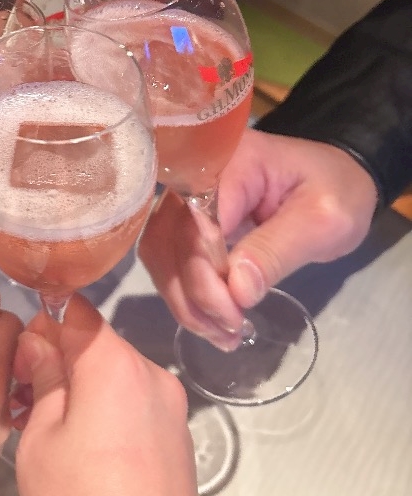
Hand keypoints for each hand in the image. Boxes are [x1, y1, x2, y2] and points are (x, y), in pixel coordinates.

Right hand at [13, 295, 210, 495]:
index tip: (21, 352)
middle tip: (26, 399)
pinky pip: (136, 410)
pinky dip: (108, 419)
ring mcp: (172, 415)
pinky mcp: (178, 448)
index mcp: (118, 367)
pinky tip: (82, 460)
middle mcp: (154, 380)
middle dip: (61, 362)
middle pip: (99, 345)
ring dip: (83, 392)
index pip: (77, 312)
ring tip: (49, 437)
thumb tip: (39, 343)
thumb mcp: (41, 442)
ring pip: (117, 379)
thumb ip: (42, 380)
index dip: (43, 323)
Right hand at [138, 130, 378, 334]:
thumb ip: (278, 249)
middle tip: (232, 329)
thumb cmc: (335, 192)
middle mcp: (196, 175)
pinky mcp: (186, 220)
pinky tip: (212, 320)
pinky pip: (168, 258)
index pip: (199, 221)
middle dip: (196, 293)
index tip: (234, 311)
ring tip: (222, 333)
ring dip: (183, 300)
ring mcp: (186, 197)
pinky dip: (183, 294)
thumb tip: (236, 289)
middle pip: (171, 238)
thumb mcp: (323, 220)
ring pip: (161, 252)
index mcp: (231, 162)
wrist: (333, 184)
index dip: (207, 272)